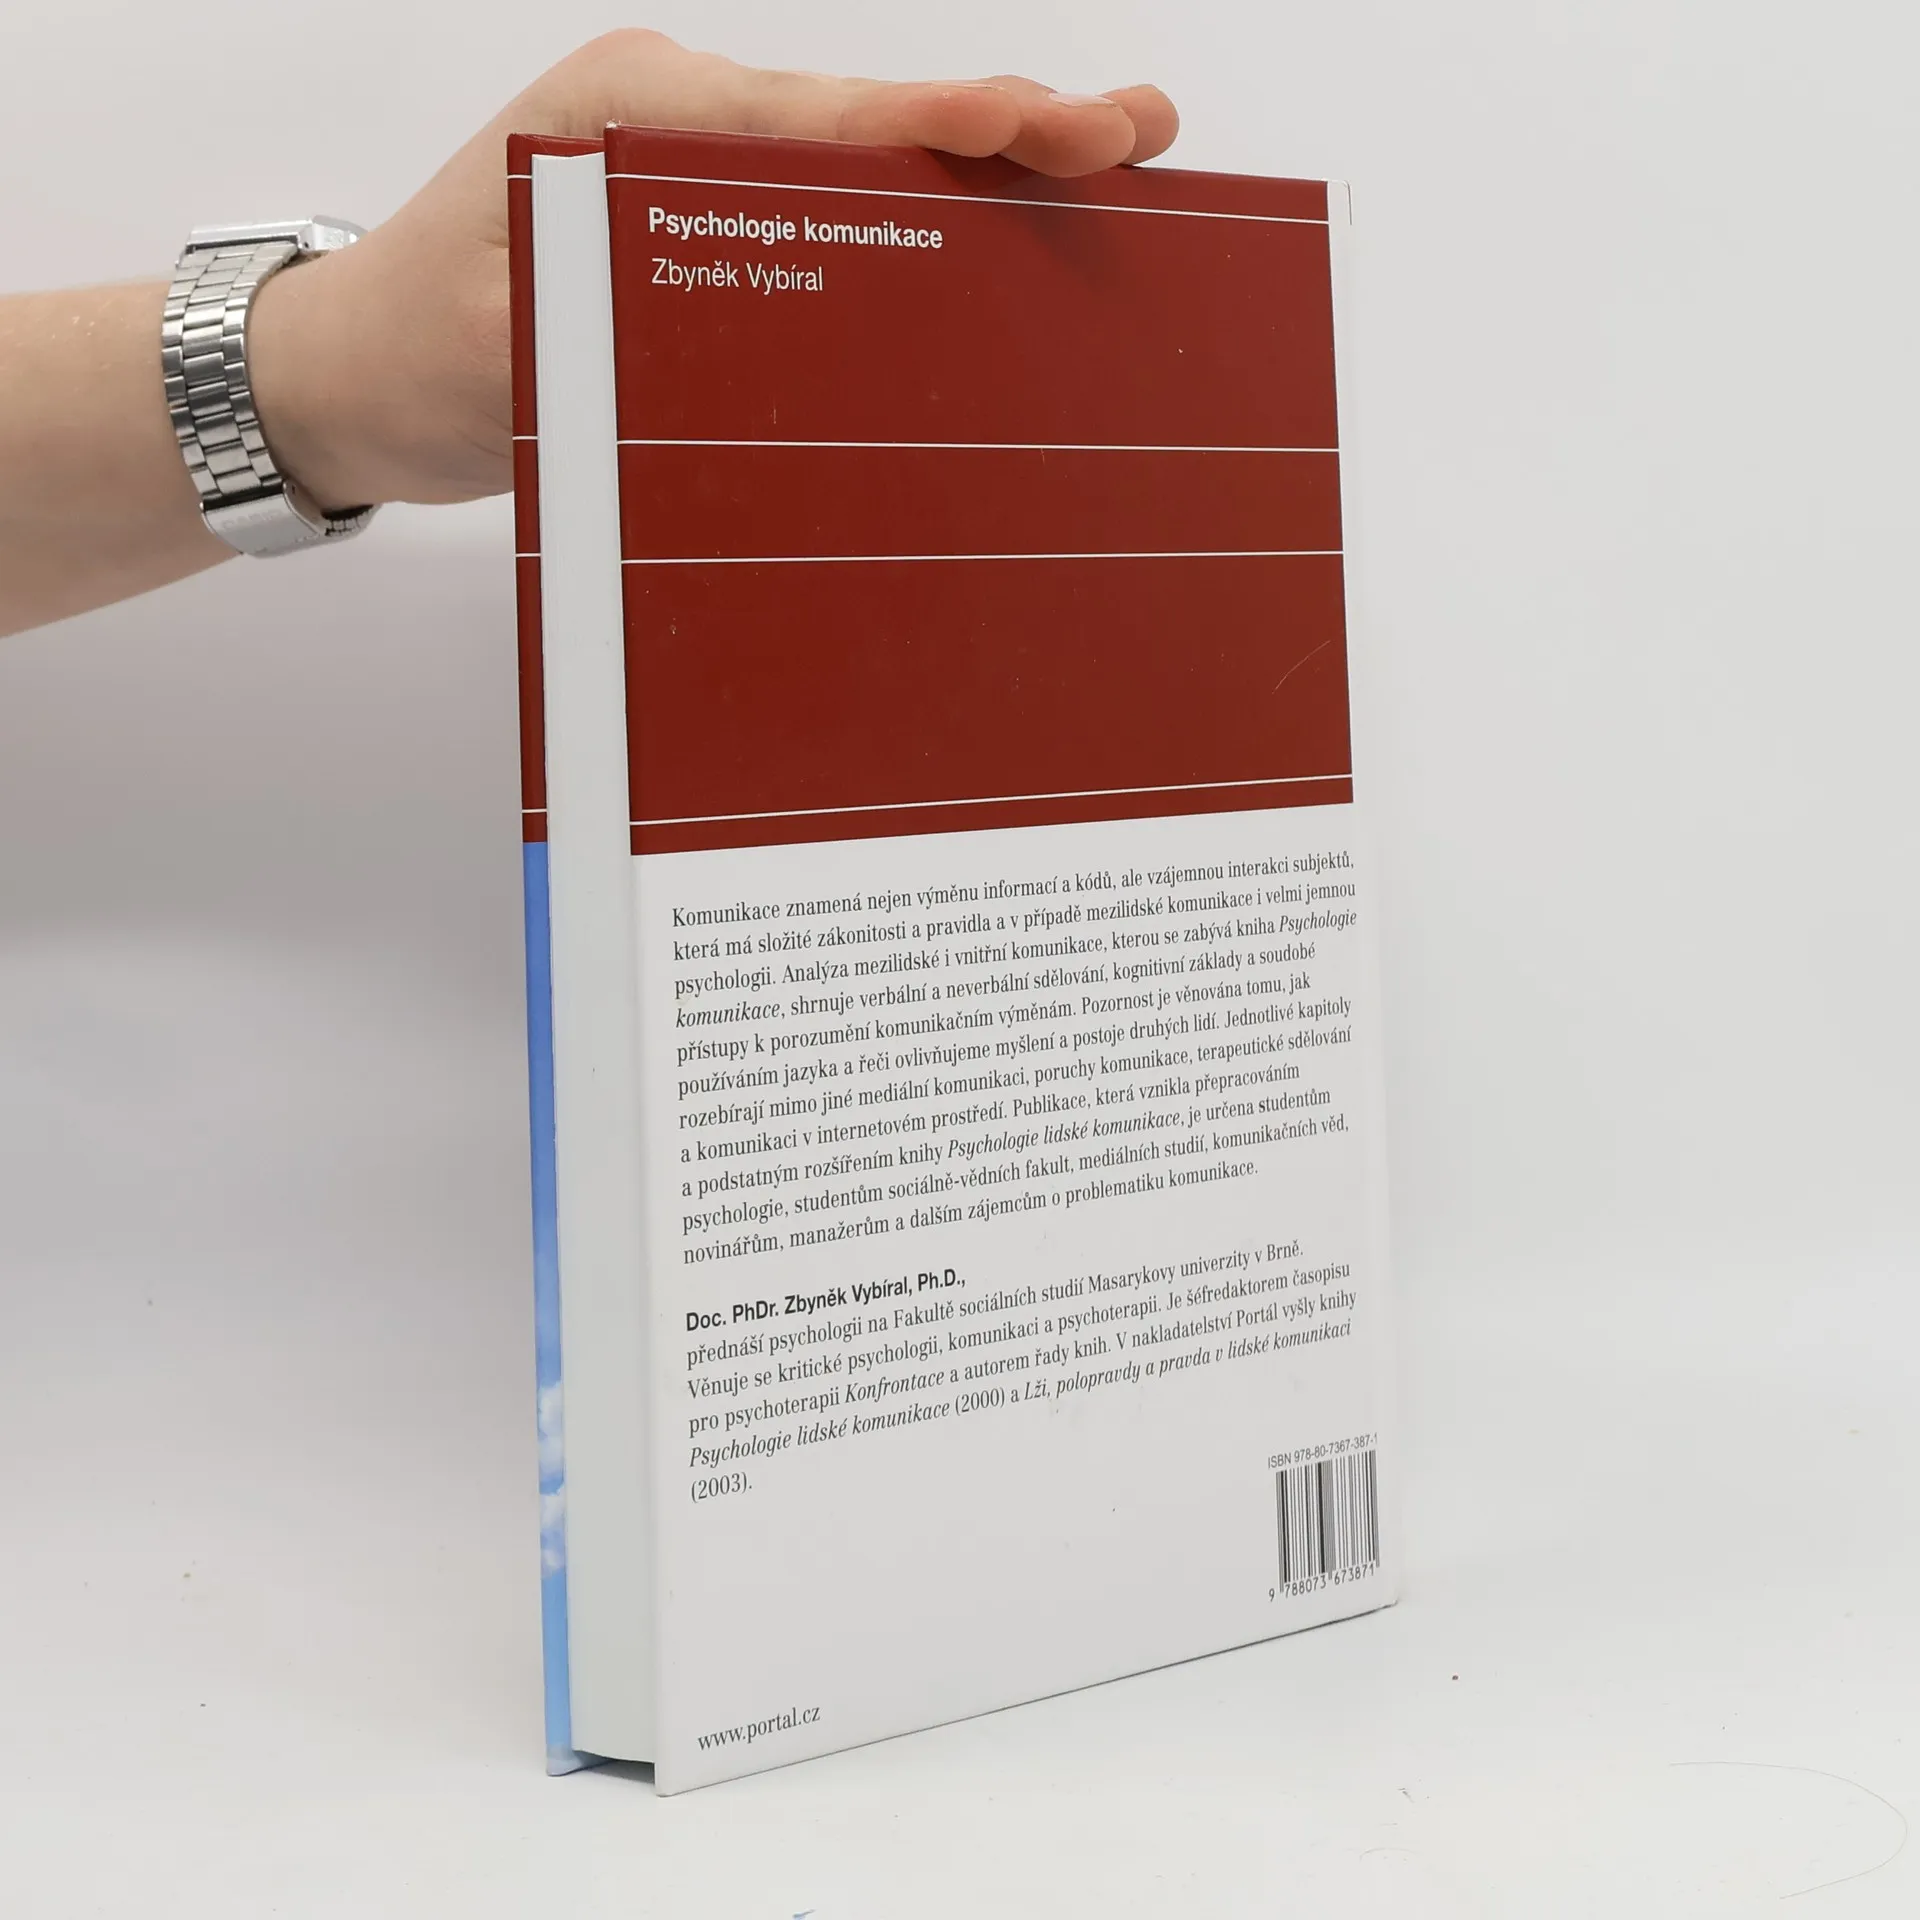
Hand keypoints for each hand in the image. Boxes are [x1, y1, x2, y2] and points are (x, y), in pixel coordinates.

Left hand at [251, 32, 1178, 512]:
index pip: (818, 116)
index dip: (944, 123)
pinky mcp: (706, 238)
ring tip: (1106, 174)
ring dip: (981, 178)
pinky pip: (833, 225)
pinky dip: (922, 231)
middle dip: (1005, 129)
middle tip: (1137, 134)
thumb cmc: (408, 355)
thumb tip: (756, 353)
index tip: (1053, 128)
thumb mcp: (507, 354)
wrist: (349, 376)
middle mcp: (677, 125)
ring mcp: (697, 178)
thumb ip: (618, 337)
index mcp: (630, 117)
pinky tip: (1003, 248)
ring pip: (864, 168)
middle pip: (867, 123)